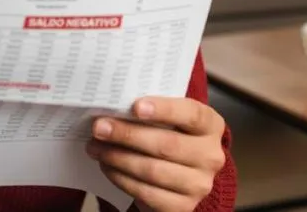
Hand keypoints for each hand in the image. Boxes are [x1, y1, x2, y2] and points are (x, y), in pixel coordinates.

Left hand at [86, 97, 226, 211]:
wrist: (180, 173)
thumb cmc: (170, 135)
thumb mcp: (171, 119)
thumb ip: (151, 110)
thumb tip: (113, 105)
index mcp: (211, 126)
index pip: (191, 114)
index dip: (164, 109)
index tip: (135, 106)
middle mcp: (211, 156)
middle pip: (167, 145)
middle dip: (127, 135)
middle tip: (99, 127)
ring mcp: (199, 184)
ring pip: (153, 171)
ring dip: (118, 158)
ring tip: (95, 147)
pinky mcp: (183, 207)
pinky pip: (147, 193)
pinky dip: (121, 179)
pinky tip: (107, 166)